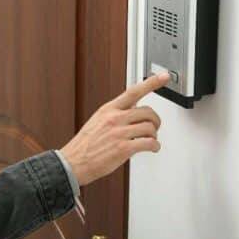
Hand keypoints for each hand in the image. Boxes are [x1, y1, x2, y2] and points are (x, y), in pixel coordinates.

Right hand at [59, 72, 169, 186]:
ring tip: (150, 140)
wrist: (74, 161)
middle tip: (154, 127)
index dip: (151, 83)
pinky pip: (149, 143)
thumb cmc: (86, 144)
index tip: (164, 76)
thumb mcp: (98, 120)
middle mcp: (115, 118)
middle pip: (147, 112)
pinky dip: (155, 146)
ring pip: (150, 128)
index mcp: (108, 109)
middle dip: (155, 121)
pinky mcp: (124, 148)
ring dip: (154, 135)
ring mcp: (119, 133)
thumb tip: (133, 109)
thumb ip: (116, 113)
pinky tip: (152, 148)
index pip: (133, 91)